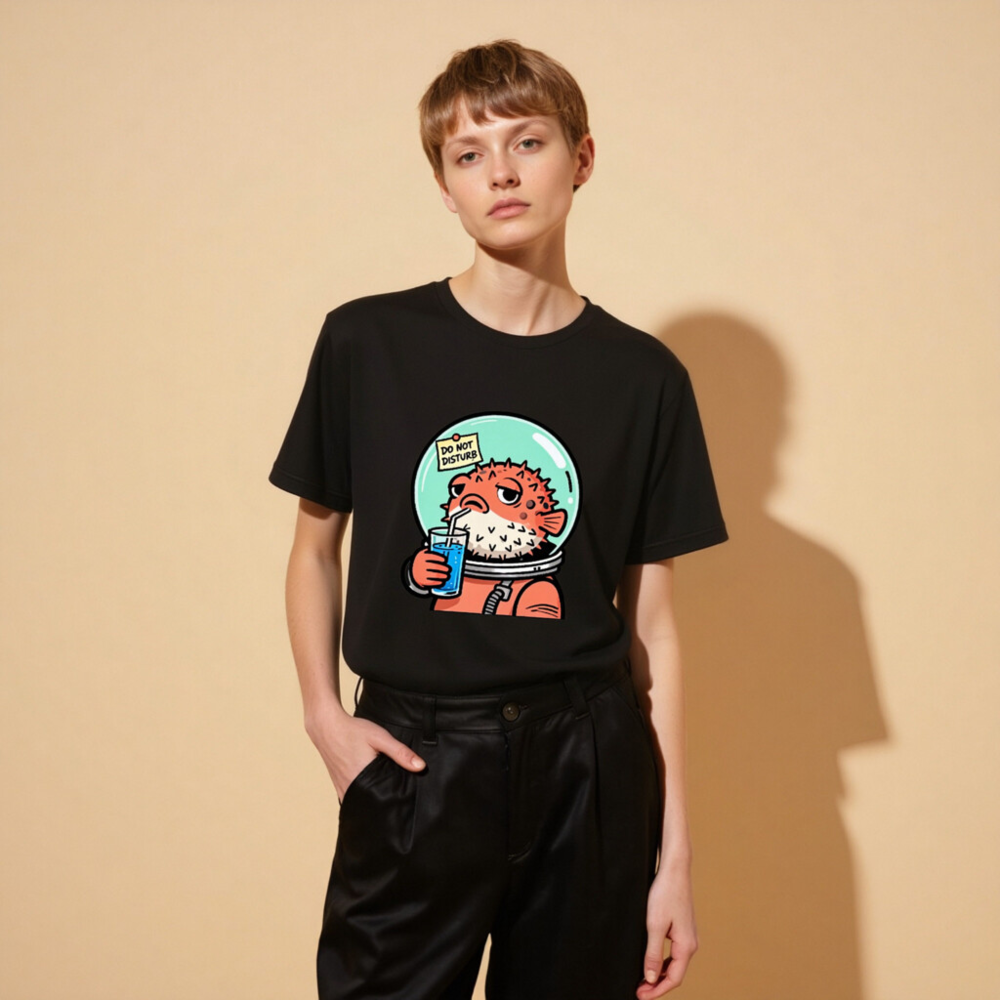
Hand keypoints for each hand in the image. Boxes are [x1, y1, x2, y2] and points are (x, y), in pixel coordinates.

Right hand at [304, 699, 425, 802]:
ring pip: (362, 803)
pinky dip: (362, 797)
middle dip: (385, 804)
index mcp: (363, 780)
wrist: (327, 727)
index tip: (407, 801)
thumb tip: (421, 767)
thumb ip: (400, 753)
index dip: (396, 801)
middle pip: (373, 804)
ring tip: (387, 798)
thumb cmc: (353, 731)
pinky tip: (371, 792)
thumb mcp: (380, 738)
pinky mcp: (338, 786)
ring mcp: (342, 789)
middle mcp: (351, 788)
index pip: (384, 800)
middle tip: (399, 801)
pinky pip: (353, 799)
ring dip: (373, 801)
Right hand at [411, 548, 450, 588]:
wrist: (413, 571)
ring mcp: (421, 573)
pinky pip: (432, 582)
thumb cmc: (422, 562)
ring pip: (435, 575)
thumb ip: (430, 552)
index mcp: (422, 557)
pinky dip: (438, 582)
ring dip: (442, 575)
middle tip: (447, 569)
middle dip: (443, 568)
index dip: (439, 558)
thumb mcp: (423, 555)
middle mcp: (421, 565)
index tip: (444, 560)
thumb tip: (441, 551)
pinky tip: (441, 581)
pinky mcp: (422, 580)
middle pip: (435, 566)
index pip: (432, 556)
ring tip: (446, 576)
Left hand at [635, 862, 697, 996]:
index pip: (674, 979)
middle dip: (657, 985)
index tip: (640, 996)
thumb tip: (651, 978)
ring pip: (674, 964)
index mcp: (686, 946)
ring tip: (642, 981)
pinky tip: (650, 962)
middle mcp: (690, 944)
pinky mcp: (682, 929)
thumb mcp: (654, 925)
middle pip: (675, 974)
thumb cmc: (665, 894)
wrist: (675, 870)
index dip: (657, 990)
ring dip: (659, 974)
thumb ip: (653, 954)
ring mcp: (687, 936)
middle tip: (639, 992)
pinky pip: (674, 953)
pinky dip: (662, 961)